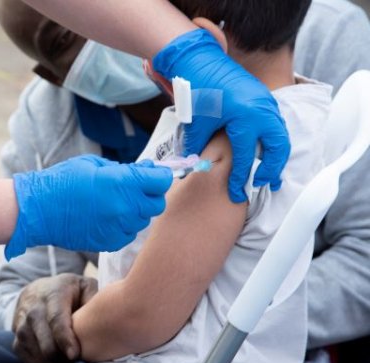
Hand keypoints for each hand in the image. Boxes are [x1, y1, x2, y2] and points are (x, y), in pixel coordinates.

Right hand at [5, 155, 172, 259]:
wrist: (40, 210)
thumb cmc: (63, 181)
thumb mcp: (94, 165)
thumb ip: (123, 170)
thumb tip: (144, 171)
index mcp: (123, 182)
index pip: (161, 180)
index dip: (159, 176)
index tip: (153, 174)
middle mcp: (125, 207)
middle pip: (157, 204)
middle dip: (150, 195)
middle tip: (136, 189)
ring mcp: (119, 227)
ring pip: (143, 220)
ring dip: (136, 211)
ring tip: (116, 203)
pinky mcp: (110, 242)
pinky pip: (128, 234)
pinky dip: (123, 226)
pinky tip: (107, 217)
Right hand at [12, 273, 97, 362]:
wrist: (38, 291)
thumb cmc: (69, 292)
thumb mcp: (84, 286)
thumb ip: (95, 298)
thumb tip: (105, 316)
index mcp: (53, 294)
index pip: (56, 319)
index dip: (64, 339)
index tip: (75, 355)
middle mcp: (33, 308)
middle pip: (44, 341)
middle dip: (60, 359)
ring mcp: (21, 324)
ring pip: (34, 352)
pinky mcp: (16, 338)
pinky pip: (26, 358)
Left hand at [153, 29, 289, 202]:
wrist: (201, 59)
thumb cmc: (198, 89)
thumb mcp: (196, 122)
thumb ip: (196, 147)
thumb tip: (190, 168)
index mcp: (246, 117)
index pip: (246, 156)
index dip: (241, 178)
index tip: (237, 194)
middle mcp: (262, 110)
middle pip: (278, 147)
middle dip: (272, 169)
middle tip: (263, 184)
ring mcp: (267, 103)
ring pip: (281, 136)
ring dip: (276, 156)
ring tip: (269, 175)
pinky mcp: (265, 99)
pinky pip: (276, 125)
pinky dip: (273, 141)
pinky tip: (265, 152)